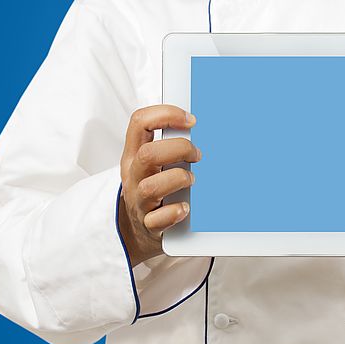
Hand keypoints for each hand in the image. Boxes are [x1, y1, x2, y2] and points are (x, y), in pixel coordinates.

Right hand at [118, 105, 201, 266]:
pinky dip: (174, 213)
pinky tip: (185, 208)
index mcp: (134, 154)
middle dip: (179, 149)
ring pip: (151, 187)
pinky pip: (158, 220)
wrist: (139, 229)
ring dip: (178, 179)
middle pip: (147, 154)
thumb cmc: (156, 187)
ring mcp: (139, 200)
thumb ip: (171, 144)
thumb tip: (210, 128)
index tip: (191, 120)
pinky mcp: (148, 224)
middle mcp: (134, 175)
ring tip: (191, 180)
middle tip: (197, 155)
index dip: (165, 115)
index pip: (139, 122)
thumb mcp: (156, 163)